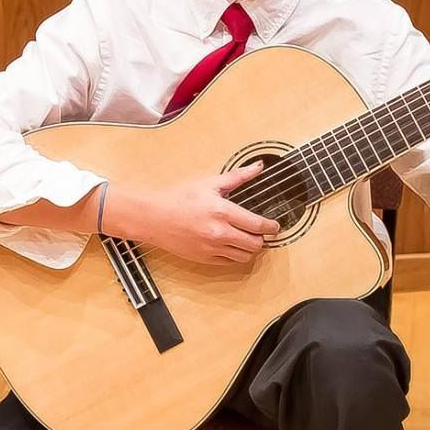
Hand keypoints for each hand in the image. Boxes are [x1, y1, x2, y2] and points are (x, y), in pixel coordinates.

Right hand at [115, 162, 279, 264]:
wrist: (155, 217)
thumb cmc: (179, 198)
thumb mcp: (209, 183)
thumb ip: (238, 176)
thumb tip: (257, 167)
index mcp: (222, 211)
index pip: (257, 225)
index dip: (271, 227)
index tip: (275, 226)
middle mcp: (219, 232)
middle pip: (255, 243)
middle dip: (263, 238)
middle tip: (262, 232)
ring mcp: (212, 248)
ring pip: (245, 256)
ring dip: (251, 248)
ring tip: (248, 239)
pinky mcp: (205, 258)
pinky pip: (230, 262)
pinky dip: (236, 255)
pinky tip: (233, 245)